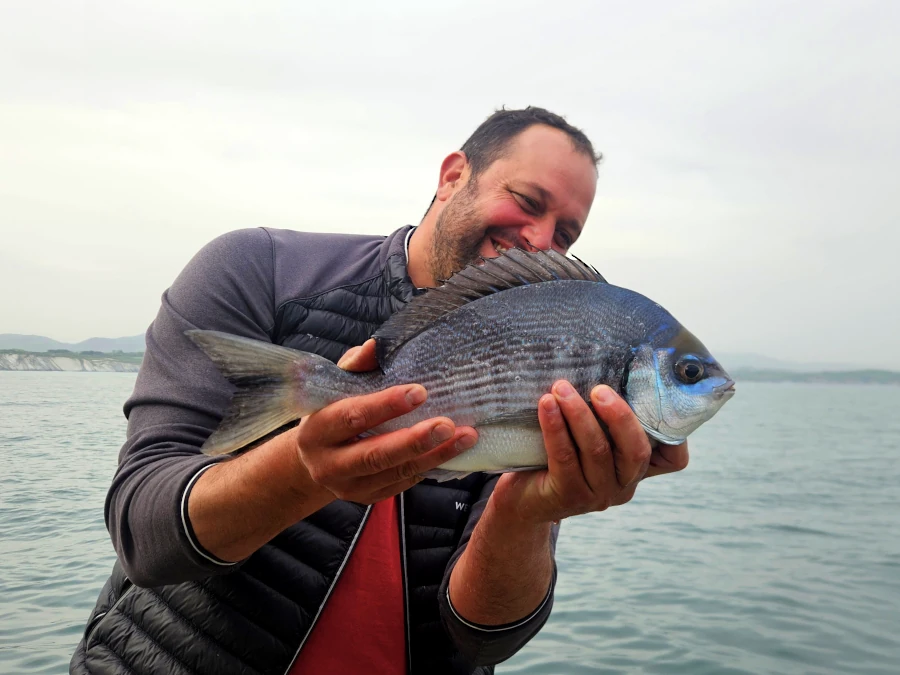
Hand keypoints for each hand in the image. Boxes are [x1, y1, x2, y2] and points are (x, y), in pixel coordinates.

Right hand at [295, 340, 477, 503]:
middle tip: (448, 424)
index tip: (420, 391)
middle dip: (415, 440)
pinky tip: (451, 451)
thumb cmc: (332, 412)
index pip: (352, 416)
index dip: (385, 405)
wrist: (315, 459)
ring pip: (396, 472)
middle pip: (375, 455)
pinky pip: (402, 483)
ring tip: (465, 437)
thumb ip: (356, 366)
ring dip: (434, 455)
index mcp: (317, 430)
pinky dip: (429, 467)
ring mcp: (348, 486)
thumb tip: (375, 345)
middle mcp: (328, 464)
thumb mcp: (335, 387)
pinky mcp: (367, 498)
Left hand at [490, 382, 687, 524]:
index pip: (673, 459)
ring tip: (561, 388)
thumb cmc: (557, 456)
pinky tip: (546, 405)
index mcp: (635, 469)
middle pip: (636, 451)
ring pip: (598, 451)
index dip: (675, 434)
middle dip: (619, 416)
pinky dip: (556, 427)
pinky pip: (565, 457)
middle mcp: (623, 486)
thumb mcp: (587, 437)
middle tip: (599, 389)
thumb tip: (601, 362)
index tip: (657, 395)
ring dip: (579, 414)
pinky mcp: (568, 496)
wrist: (521, 497)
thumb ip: (603, 416)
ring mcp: (598, 495)